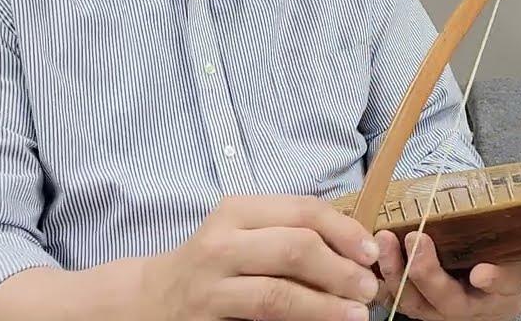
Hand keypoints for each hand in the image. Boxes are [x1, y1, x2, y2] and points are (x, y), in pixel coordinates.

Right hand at [138, 195, 380, 320]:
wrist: (151, 299)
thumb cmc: (214, 262)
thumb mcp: (244, 233)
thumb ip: (289, 232)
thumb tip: (355, 248)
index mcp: (237, 211)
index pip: (302, 211)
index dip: (344, 231)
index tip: (370, 251)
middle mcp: (221, 244)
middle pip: (295, 248)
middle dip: (340, 269)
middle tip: (367, 288)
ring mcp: (211, 286)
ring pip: (278, 294)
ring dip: (325, 305)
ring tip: (355, 314)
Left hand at [372, 230, 520, 319]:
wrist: (496, 289)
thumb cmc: (505, 255)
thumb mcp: (516, 239)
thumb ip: (508, 224)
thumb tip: (491, 191)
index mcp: (506, 287)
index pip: (505, 284)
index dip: (494, 279)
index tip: (481, 273)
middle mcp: (474, 306)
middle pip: (451, 301)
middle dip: (428, 272)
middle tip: (416, 239)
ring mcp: (444, 312)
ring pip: (418, 305)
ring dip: (397, 273)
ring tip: (385, 241)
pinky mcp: (420, 308)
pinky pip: (399, 300)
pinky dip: (384, 280)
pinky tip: (371, 256)